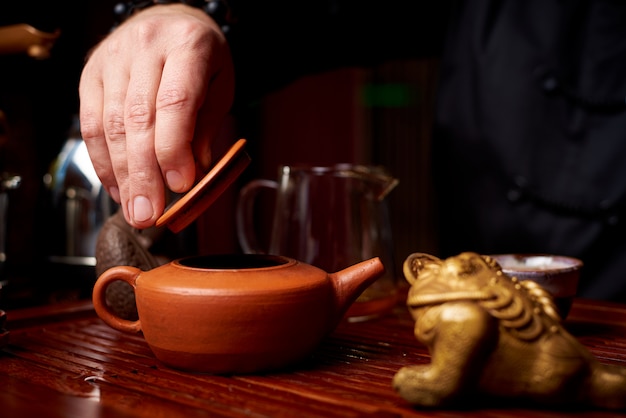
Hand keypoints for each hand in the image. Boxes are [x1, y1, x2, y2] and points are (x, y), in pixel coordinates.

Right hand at [79, 3, 233, 228]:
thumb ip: (207, 128)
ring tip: (134, 209)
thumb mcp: (220, 87)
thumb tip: (193, 175)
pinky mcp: (91, 74)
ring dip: (122, 175)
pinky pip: (90, 124)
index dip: (175, 148)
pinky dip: (103, 161)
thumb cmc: (201, 58)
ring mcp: (113, 59)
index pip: (175, 102)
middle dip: (143, 174)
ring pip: (110, 125)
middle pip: (138, 118)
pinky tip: (117, 187)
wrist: (170, 20)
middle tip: (148, 213)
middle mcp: (145, 48)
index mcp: (187, 46)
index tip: (180, 185)